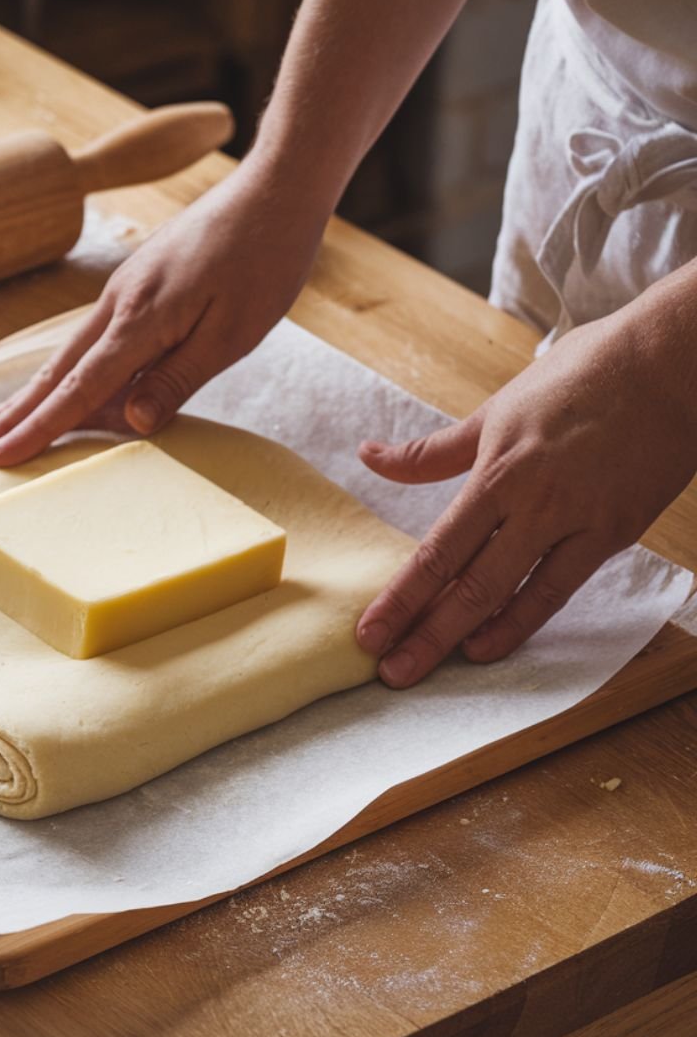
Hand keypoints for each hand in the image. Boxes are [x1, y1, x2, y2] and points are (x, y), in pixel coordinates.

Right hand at [0, 159, 330, 465]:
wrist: (275, 189)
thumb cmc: (264, 260)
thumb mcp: (232, 333)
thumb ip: (176, 378)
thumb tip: (128, 422)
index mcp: (140, 320)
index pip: (78, 389)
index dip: (38, 428)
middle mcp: (118, 304)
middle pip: (56, 371)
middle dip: (14, 414)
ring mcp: (124, 291)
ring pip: (67, 353)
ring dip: (30, 392)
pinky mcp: (137, 285)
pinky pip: (90, 338)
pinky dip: (64, 369)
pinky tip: (56, 382)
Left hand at [355, 305, 696, 686]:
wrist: (670, 364)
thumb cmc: (579, 378)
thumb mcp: (494, 412)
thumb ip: (432, 451)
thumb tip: (369, 457)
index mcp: (499, 473)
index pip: (438, 550)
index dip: (401, 597)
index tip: (368, 632)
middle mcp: (534, 505)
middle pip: (467, 583)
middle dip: (423, 633)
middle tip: (389, 672)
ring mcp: (578, 523)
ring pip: (511, 593)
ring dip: (465, 636)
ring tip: (427, 670)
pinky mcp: (615, 533)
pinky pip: (561, 589)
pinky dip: (522, 621)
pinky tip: (490, 645)